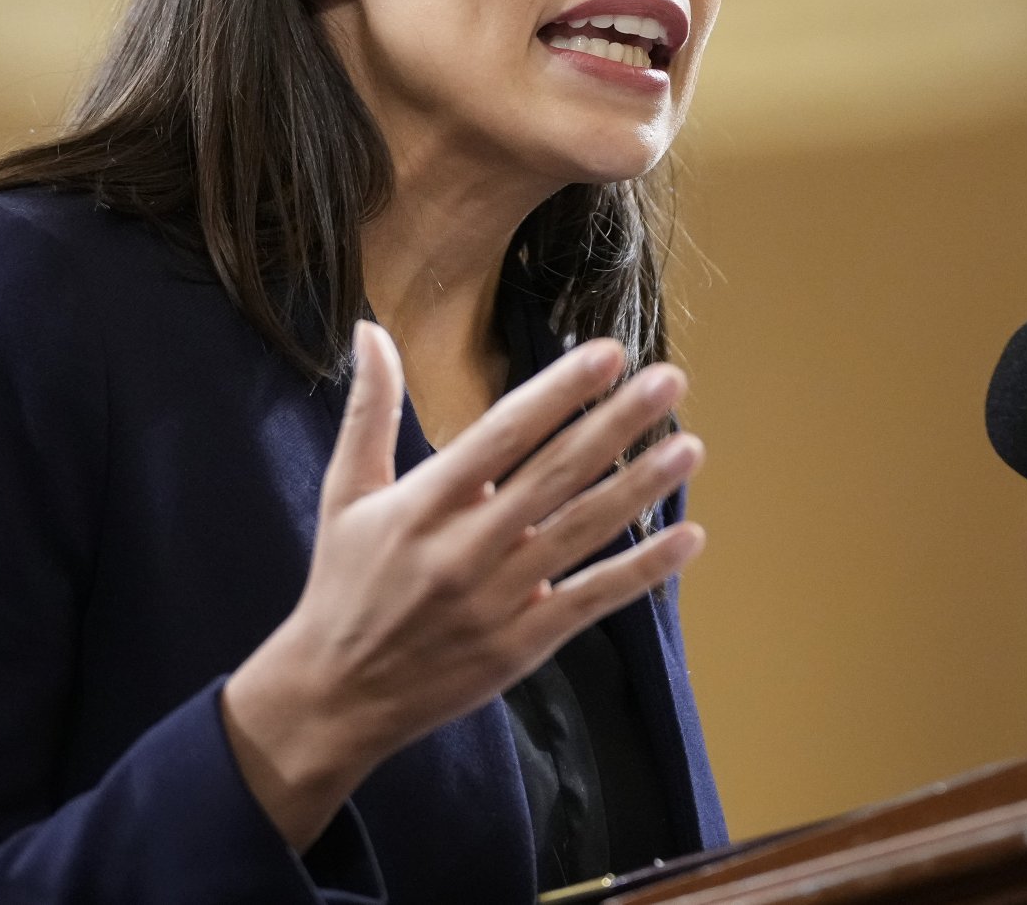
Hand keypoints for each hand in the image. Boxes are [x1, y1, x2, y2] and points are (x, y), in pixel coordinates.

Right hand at [220, 321, 704, 849]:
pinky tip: (687, 538)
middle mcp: (466, 547)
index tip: (607, 354)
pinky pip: (591, 599)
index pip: (503, 434)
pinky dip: (642, 570)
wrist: (337, 695)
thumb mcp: (345, 493)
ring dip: (641, 487)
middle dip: (617, 424)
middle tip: (670, 381)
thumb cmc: (344, 583)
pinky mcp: (521, 645)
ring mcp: (498, 598)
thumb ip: (369, 411)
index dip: (558, 391)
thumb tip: (371, 330)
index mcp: (424, 503)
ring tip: (690, 446)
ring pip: (583, 531)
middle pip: (555, 474)